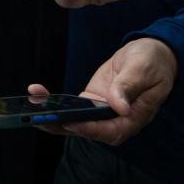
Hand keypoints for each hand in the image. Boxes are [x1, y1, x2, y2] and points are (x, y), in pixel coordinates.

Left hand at [27, 37, 176, 144]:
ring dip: (51, 116)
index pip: (110, 130)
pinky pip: (72, 108)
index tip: (71, 122)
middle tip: (39, 118)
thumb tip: (119, 106)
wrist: (153, 54)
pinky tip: (38, 94)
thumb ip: (129, 86)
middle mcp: (116, 120)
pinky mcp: (92, 101)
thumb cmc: (153, 62)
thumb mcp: (143, 69)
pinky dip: (54, 104)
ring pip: (75, 121)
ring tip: (31, 105)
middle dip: (61, 125)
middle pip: (86, 130)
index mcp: (134, 117)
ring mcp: (102, 111)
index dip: (89, 128)